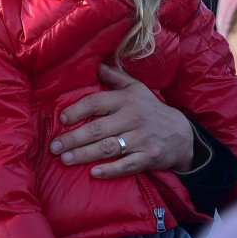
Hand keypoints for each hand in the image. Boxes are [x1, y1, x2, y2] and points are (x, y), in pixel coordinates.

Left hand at [50, 63, 196, 178]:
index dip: (76, 111)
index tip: (61, 120)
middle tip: (54, 147)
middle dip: (73, 138)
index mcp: (127, 100)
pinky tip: (93, 173)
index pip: (96, 102)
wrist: (182, 135)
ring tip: (65, 160)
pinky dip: (110, 170)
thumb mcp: (137, 89)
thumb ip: (116, 77)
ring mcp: (142, 139)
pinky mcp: (149, 158)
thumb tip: (96, 64)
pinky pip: (126, 165)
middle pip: (97, 129)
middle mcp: (133, 118)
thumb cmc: (151, 110)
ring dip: (84, 155)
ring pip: (108, 148)